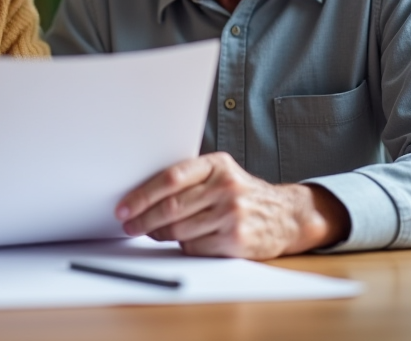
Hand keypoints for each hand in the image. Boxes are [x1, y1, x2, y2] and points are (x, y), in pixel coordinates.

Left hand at [115, 152, 349, 258]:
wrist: (286, 215)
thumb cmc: (242, 194)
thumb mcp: (221, 174)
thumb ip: (190, 178)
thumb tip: (142, 196)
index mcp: (217, 165)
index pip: (171, 178)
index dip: (142, 194)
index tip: (124, 206)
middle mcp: (226, 187)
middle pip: (172, 206)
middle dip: (143, 218)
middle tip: (128, 224)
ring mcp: (233, 214)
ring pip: (180, 228)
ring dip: (159, 233)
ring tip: (150, 232)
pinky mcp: (237, 240)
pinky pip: (195, 246)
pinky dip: (183, 245)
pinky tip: (182, 239)